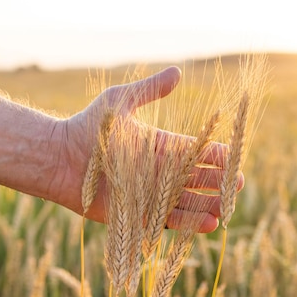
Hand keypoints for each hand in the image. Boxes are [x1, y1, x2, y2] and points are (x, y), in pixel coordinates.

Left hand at [48, 67, 242, 232]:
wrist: (60, 158)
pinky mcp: (138, 215)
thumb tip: (178, 72)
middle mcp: (158, 172)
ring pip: (187, 202)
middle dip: (218, 182)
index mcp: (160, 146)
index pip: (196, 152)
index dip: (216, 155)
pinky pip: (168, 222)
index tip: (234, 158)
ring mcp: (149, 195)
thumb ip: (149, 90)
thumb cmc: (88, 128)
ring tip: (227, 209)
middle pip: (196, 179)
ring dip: (208, 205)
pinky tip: (208, 223)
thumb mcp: (120, 102)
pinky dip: (188, 224)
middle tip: (236, 185)